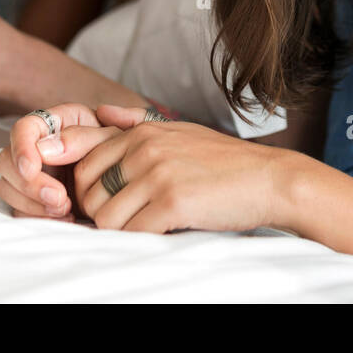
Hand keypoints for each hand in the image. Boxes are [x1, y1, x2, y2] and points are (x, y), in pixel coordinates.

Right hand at [0, 103, 119, 220]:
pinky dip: (38, 217)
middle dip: (29, 184)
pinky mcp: (35, 197)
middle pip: (7, 161)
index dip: (21, 149)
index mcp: (55, 123)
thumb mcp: (111, 137)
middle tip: (60, 198)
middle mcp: (37, 146)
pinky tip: (65, 218)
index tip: (32, 169)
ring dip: (33, 203)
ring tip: (66, 209)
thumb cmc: (123, 150)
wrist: (131, 177)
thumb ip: (82, 138)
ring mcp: (33, 173)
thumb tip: (44, 149)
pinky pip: (19, 209)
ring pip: (8, 187)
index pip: (23, 128)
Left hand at [72, 104, 293, 233]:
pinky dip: (139, 240)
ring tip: (144, 226)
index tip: (103, 200)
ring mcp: (158, 174)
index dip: (85, 188)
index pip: (82, 160)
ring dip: (119, 230)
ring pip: (104, 218)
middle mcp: (145, 148)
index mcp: (142, 132)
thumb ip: (136, 122)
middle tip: (126, 219)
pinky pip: (131, 233)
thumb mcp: (180, 130)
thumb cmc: (224, 160)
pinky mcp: (172, 202)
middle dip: (99, 211)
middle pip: (87, 192)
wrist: (270, 179)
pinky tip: (160, 233)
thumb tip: (101, 111)